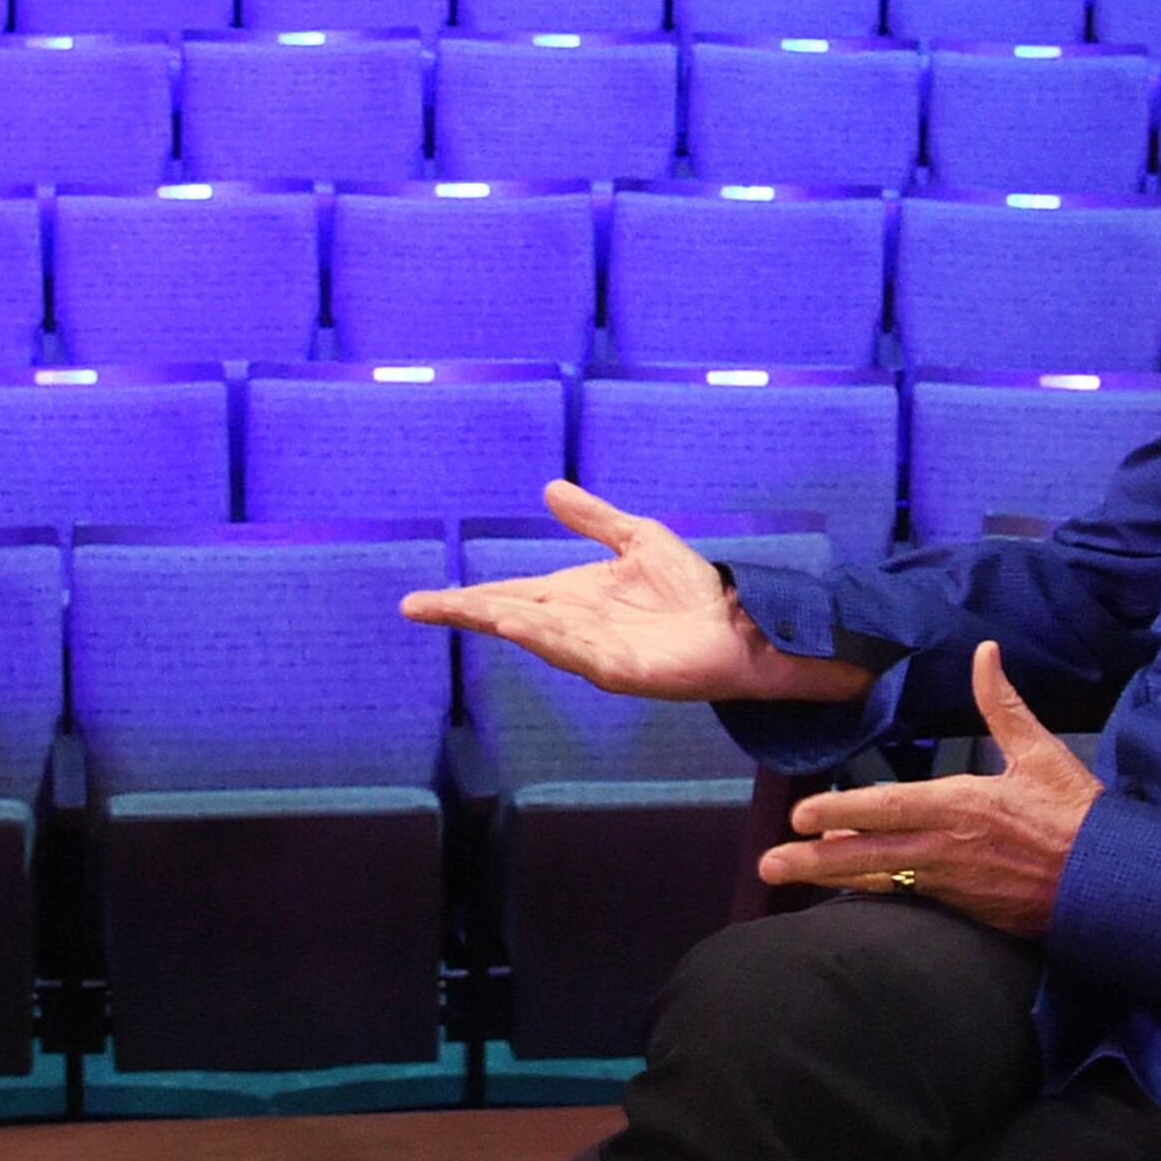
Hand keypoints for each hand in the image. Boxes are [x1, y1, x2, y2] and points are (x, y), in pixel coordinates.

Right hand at [399, 480, 870, 704]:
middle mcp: (574, 629)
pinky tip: (519, 626)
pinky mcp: (624, 671)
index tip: (419, 602)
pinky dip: (546, 640)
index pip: (507, 597)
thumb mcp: (638, 538)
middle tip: (416, 607)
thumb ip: (594, 519)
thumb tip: (550, 489)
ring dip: (502, 622)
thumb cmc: (693, 588)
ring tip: (468, 610)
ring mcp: (596, 653)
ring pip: (538, 636)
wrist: (744, 622)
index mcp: (572, 601)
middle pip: (508, 618)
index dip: (464, 600)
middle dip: (464, 614)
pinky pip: (577, 654)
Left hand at [756, 642, 1102, 935]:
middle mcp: (948, 847)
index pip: (888, 807)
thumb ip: (1004, 705)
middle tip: (768, 864)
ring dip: (830, 878)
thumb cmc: (1079, 817)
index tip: (800, 816)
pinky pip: (906, 900)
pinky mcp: (964, 910)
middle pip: (869, 854)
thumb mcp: (1044, 753)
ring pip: (879, 880)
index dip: (841, 811)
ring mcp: (953, 884)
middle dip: (814, 858)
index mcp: (964, 805)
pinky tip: (842, 890)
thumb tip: (985, 652)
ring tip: (784, 879)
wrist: (1114, 885)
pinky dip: (871, 895)